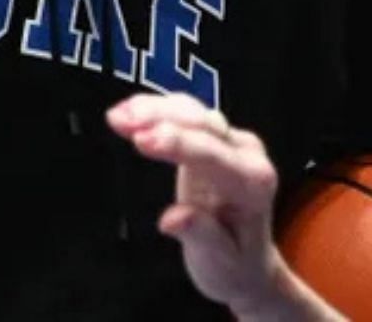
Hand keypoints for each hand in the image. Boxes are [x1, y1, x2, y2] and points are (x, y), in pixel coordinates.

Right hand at [108, 94, 336, 319]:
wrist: (247, 263)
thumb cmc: (233, 264)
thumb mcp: (219, 262)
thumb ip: (202, 235)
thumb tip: (175, 218)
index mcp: (254, 184)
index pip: (213, 155)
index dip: (177, 144)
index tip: (141, 141)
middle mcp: (247, 155)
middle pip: (203, 123)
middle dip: (160, 118)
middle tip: (121, 122)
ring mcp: (230, 142)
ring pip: (191, 111)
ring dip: (153, 109)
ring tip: (117, 117)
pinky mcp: (212, 137)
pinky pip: (183, 112)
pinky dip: (154, 108)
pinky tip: (127, 110)